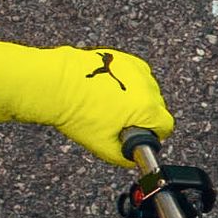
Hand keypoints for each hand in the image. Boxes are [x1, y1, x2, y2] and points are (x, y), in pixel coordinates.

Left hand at [0, 41, 171, 171]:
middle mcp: (146, 86)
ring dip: (135, 97)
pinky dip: (126, 82)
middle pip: (156, 107)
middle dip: (141, 115)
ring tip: (108, 103)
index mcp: (146, 108)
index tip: (136, 134)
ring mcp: (134, 69)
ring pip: (146, 90)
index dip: (152, 134)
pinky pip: (135, 74)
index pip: (165, 126)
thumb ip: (123, 157)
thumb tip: (132, 159)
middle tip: (115, 120)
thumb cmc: (73, 111)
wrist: (52, 85)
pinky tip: (108, 89)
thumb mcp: (101, 145)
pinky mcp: (122, 58)